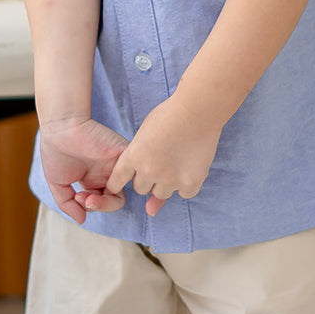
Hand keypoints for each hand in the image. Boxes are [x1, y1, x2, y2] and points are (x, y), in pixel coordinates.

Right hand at [39, 116, 128, 223]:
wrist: (60, 128)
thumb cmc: (56, 151)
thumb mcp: (59, 184)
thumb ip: (68, 204)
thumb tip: (82, 221)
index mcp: (93, 180)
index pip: (100, 203)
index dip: (89, 206)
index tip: (76, 198)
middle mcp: (106, 174)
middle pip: (114, 202)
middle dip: (99, 207)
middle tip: (84, 200)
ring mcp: (115, 165)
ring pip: (123, 193)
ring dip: (107, 203)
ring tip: (89, 198)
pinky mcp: (123, 155)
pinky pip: (132, 174)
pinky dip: (120, 184)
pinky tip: (103, 184)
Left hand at [105, 98, 221, 216]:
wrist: (197, 110)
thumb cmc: (170, 115)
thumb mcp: (146, 133)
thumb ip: (140, 160)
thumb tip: (148, 203)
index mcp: (133, 156)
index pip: (117, 180)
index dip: (118, 182)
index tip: (126, 178)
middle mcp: (148, 171)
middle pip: (141, 188)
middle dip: (147, 177)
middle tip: (160, 158)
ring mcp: (170, 179)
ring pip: (160, 193)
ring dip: (165, 182)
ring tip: (175, 160)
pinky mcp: (190, 182)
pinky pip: (184, 193)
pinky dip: (186, 184)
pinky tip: (189, 167)